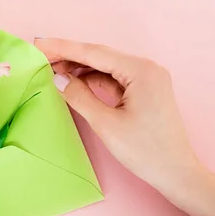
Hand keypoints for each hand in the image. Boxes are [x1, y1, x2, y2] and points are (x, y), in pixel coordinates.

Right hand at [35, 38, 214, 215]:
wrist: (175, 172)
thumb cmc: (145, 151)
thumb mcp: (105, 124)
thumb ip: (79, 97)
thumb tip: (58, 79)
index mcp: (141, 71)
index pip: (94, 53)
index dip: (63, 47)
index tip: (39, 43)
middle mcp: (146, 68)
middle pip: (99, 55)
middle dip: (68, 54)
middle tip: (40, 54)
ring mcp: (146, 78)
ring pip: (104, 65)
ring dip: (78, 66)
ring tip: (52, 68)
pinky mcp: (143, 90)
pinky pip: (112, 77)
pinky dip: (91, 78)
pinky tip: (73, 80)